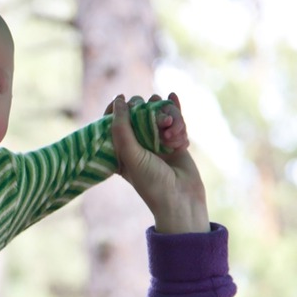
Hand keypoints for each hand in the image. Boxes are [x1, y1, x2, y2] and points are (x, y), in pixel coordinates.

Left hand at [108, 93, 209, 233]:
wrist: (181, 198)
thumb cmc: (151, 181)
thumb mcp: (130, 155)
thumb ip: (122, 128)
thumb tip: (119, 101)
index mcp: (121, 148)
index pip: (115, 119)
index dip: (117, 107)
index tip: (122, 98)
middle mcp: (138, 142)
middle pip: (142, 111)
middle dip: (152, 112)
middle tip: (161, 124)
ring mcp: (158, 140)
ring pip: (162, 113)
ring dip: (171, 119)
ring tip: (173, 137)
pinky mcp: (175, 140)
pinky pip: (177, 120)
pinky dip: (179, 121)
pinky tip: (175, 99)